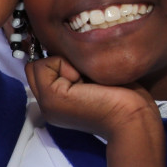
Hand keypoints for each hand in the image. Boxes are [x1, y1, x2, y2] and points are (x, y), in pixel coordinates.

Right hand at [25, 56, 159, 140]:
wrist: (132, 119)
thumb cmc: (124, 100)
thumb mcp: (92, 78)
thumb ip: (73, 68)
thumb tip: (64, 47)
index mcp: (58, 104)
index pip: (41, 71)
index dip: (59, 64)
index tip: (84, 76)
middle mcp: (48, 107)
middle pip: (34, 68)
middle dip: (57, 62)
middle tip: (83, 78)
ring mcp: (47, 105)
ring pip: (36, 65)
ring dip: (62, 64)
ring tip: (85, 81)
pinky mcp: (51, 98)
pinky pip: (43, 64)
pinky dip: (64, 65)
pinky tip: (84, 82)